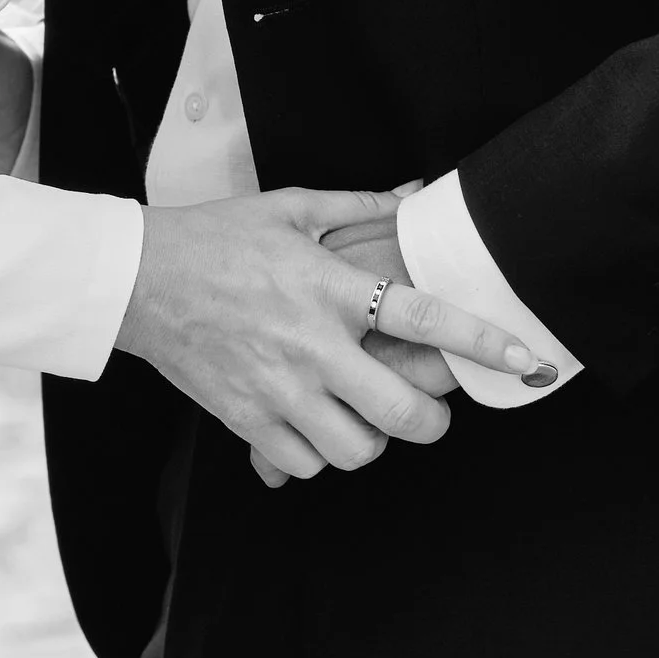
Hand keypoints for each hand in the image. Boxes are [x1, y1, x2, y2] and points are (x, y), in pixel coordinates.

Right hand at [242, 197, 554, 486]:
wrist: (135, 278)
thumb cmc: (214, 239)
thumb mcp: (289, 209)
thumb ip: (358, 206)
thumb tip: (413, 192)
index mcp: (329, 288)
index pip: (425, 317)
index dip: (482, 341)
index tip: (523, 357)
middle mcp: (311, 346)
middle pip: (402, 415)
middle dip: (432, 422)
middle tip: (426, 409)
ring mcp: (278, 390)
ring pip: (357, 451)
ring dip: (370, 440)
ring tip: (360, 416)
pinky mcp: (245, 420)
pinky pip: (304, 465)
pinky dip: (316, 455)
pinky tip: (311, 426)